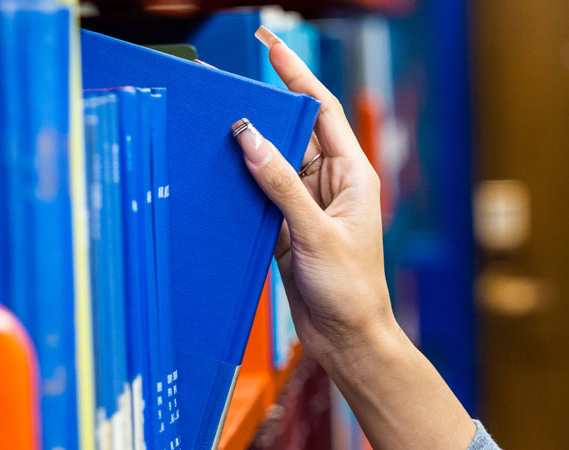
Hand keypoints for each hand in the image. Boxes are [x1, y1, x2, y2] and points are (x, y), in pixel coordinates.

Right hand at [235, 26, 476, 449]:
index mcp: (353, 174)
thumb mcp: (315, 232)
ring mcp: (306, 205)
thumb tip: (249, 137)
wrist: (347, 341)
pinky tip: (218, 174)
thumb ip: (281, 184)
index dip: (296, 74)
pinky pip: (259, 195)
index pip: (321, 109)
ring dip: (248, 150)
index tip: (271, 45)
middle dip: (263, 110)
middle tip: (229, 87)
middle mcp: (330, 184)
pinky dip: (240, 185)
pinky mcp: (286, 228)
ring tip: (215, 128)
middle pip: (292, 132)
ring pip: (271, 163)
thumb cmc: (352, 291)